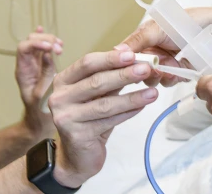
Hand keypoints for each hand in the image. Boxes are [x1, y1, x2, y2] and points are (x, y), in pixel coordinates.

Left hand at [16, 27, 61, 137]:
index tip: (51, 48)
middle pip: (30, 41)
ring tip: (61, 48)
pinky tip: (55, 40)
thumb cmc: (40, 113)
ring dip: (50, 41)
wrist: (40, 123)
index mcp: (23, 72)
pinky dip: (49, 43)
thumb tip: (47, 54)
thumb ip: (45, 74)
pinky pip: (43, 50)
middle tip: (60, 49)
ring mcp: (35, 66)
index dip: (37, 43)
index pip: (24, 48)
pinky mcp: (43, 67)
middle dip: (46, 40)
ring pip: (38, 43)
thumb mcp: (44, 94)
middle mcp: (27, 66)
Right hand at [48, 49, 158, 187]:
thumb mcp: (95, 95)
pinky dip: (128, 113)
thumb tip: (133, 60)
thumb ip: (108, 78)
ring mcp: (66, 117)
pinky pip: (109, 121)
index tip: (132, 54)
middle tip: (146, 68)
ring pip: (105, 104)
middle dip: (124, 74)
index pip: (86, 64)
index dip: (110, 58)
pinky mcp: (77, 135)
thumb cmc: (88, 119)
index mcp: (62, 81)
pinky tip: (142, 107)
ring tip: (152, 92)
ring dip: (132, 96)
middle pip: (96, 82)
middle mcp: (59, 98)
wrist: (77, 156)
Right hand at [118, 7, 211, 86]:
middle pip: (137, 71)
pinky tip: (179, 71)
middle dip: (145, 71)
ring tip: (170, 67)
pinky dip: (172, 78)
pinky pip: (168, 82)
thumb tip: (116, 50)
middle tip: (154, 66)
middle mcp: (151, 52)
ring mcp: (164, 63)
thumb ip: (139, 39)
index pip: (126, 56)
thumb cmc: (188, 22)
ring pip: (152, 79)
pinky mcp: (177, 72)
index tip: (132, 66)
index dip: (127, 64)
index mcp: (143, 39)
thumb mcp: (159, 27)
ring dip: (160, 75)